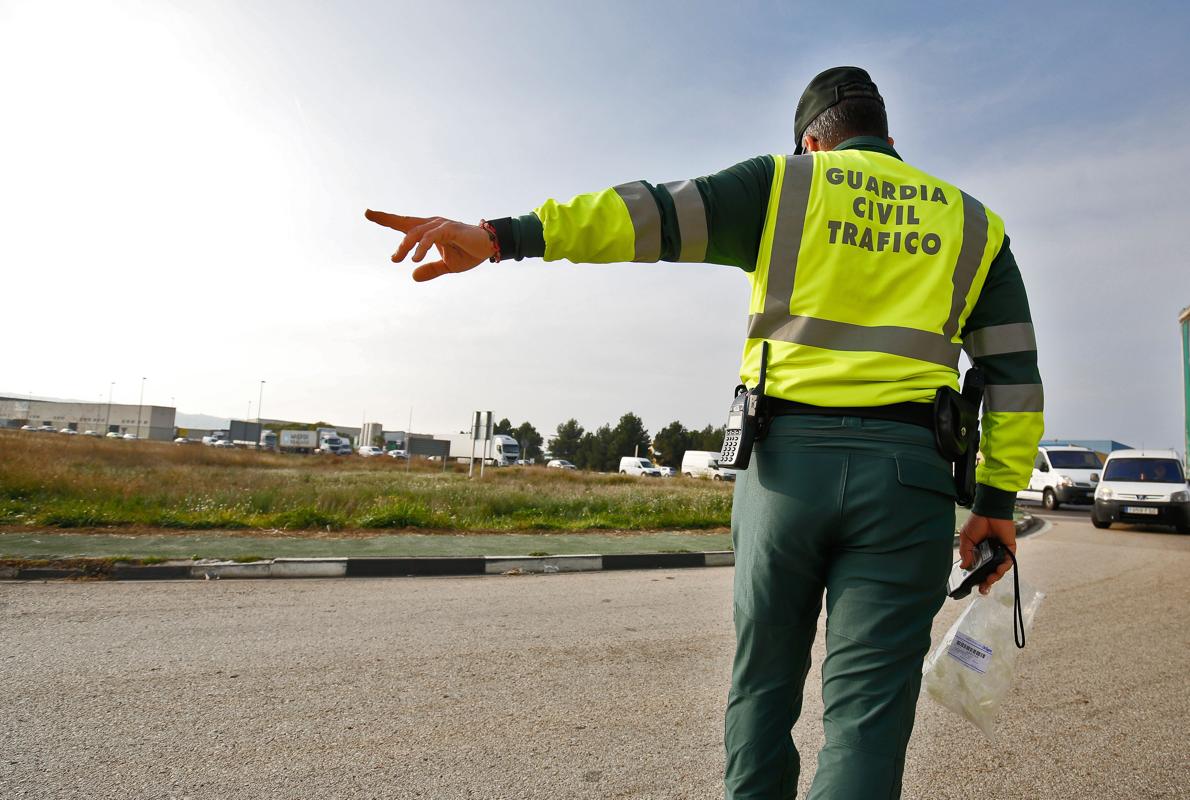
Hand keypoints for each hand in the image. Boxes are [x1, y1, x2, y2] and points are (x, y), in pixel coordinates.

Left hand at [365, 210, 495, 281]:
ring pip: (416, 232)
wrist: (490, 248)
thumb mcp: (447, 265)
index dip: (387, 219)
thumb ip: (430, 269)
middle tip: (368, 214)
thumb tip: (413, 275)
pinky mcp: (450, 229)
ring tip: (396, 259)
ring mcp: (441, 226)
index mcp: (430, 231)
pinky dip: (422, 247)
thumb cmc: (469, 252)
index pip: (405, 224)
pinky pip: (431, 237)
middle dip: (386, 218)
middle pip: (405, 222)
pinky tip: (415, 258)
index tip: (369, 213)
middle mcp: (433, 225)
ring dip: (404, 246)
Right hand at [958, 513, 1016, 594]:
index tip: (974, 585)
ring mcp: (1000, 551)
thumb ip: (966, 553)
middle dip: (987, 581)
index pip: (978, 567)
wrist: (989, 511)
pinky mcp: (1009, 548)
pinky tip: (999, 569)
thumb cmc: (977, 522)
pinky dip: (1004, 567)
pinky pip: (1008, 561)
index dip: (977, 577)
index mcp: (979, 551)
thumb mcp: (966, 539)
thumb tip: (964, 567)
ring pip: (1000, 568)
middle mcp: (990, 552)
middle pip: (990, 570)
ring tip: (991, 579)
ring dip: (996, 576)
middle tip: (983, 589)